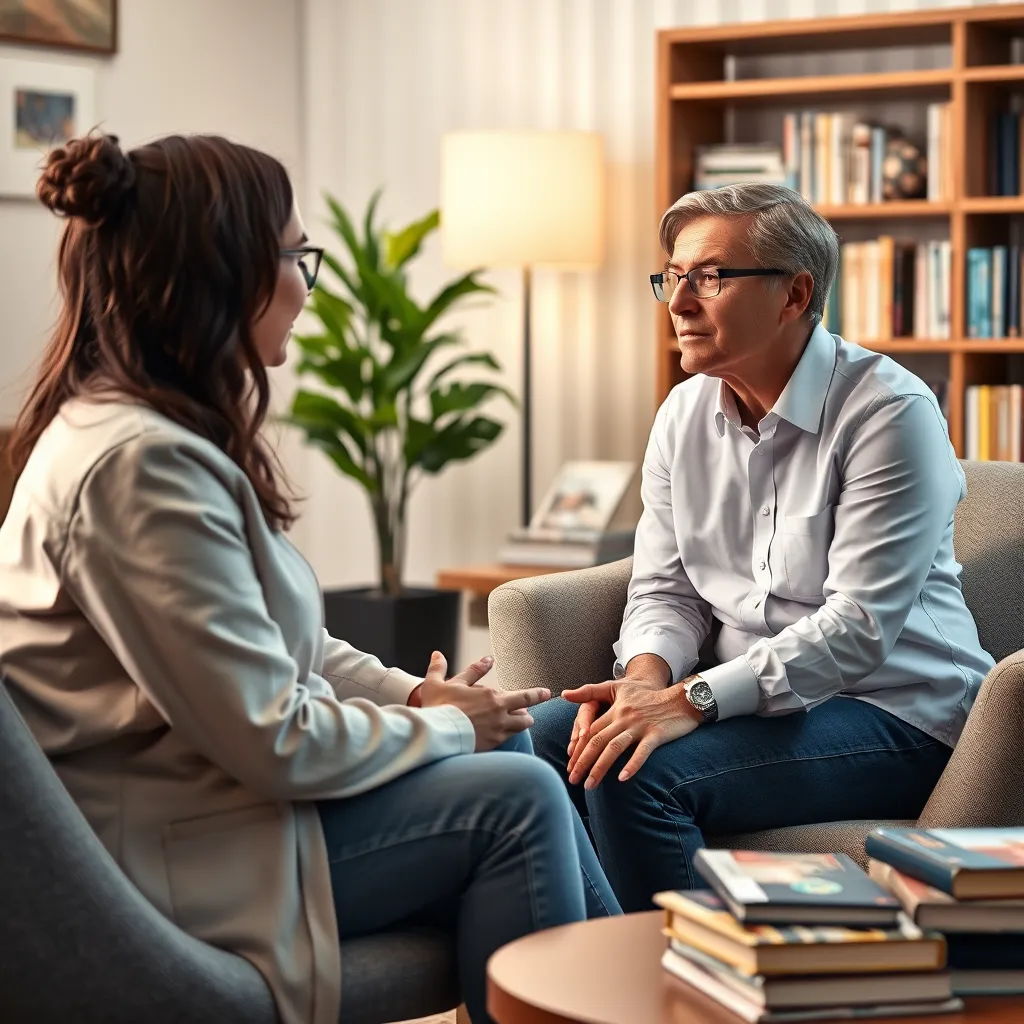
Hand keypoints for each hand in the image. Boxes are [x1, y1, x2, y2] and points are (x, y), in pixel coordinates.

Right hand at [417, 652, 550, 751]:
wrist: (436, 736)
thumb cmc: (437, 708)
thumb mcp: (438, 683)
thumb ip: (441, 667)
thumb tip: (438, 654)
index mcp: (491, 696)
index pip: (524, 695)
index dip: (538, 694)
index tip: (547, 692)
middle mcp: (499, 714)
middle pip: (526, 714)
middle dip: (529, 711)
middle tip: (530, 711)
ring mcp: (497, 732)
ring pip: (519, 728)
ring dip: (521, 724)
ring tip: (518, 722)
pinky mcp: (491, 746)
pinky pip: (508, 739)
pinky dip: (508, 735)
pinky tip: (504, 734)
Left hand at [562, 676, 702, 788]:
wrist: (681, 697)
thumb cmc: (648, 694)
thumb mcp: (618, 688)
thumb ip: (590, 691)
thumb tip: (564, 694)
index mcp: (614, 710)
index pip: (590, 731)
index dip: (578, 748)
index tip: (569, 766)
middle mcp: (624, 718)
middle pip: (597, 741)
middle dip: (582, 762)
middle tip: (572, 780)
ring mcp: (640, 726)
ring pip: (614, 748)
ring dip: (600, 768)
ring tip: (589, 785)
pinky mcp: (657, 734)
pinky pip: (643, 751)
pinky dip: (632, 764)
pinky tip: (622, 779)